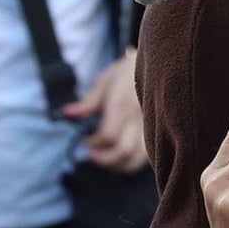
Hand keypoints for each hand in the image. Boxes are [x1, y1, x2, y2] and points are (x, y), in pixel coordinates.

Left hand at [62, 48, 148, 172]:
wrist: (159, 62)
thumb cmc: (127, 72)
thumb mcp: (105, 81)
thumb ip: (88, 102)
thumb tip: (68, 114)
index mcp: (123, 104)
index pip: (108, 136)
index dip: (93, 142)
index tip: (85, 139)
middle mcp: (140, 117)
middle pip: (123, 151)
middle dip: (104, 158)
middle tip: (93, 153)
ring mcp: (153, 125)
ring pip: (138, 158)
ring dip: (119, 165)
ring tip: (108, 158)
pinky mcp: (161, 130)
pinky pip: (149, 155)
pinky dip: (134, 161)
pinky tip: (124, 156)